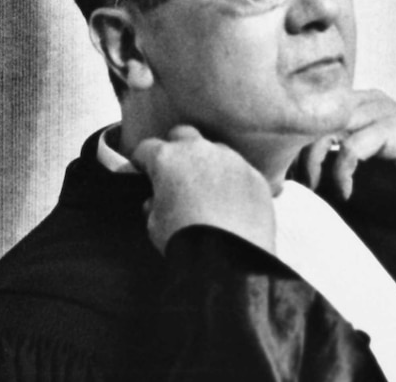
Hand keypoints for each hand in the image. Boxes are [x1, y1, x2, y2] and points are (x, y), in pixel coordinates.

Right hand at [131, 125, 275, 254]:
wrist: (230, 259)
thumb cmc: (187, 241)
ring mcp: (231, 159)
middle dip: (176, 149)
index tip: (142, 171)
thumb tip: (156, 201)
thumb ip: (153, 205)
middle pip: (183, 135)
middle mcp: (200, 150)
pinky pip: (239, 171)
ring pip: (215, 150)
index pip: (147, 148)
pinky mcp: (254, 174)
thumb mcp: (155, 226)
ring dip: (208, 164)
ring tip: (206, 192)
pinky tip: (231, 204)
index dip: (141, 161)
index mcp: (169, 158)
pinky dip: (232, 182)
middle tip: (174, 174)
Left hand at [301, 89, 395, 212]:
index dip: (294, 140)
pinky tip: (345, 192)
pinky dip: (342, 173)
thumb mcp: (364, 160)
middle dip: (298, 151)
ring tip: (317, 188)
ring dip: (315, 162)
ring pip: (327, 127)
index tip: (287, 172)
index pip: (312, 110)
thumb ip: (335, 153)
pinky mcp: (393, 129)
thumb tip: (292, 167)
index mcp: (358, 102)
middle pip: (314, 115)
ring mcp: (380, 111)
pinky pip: (352, 148)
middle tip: (297, 182)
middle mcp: (367, 100)